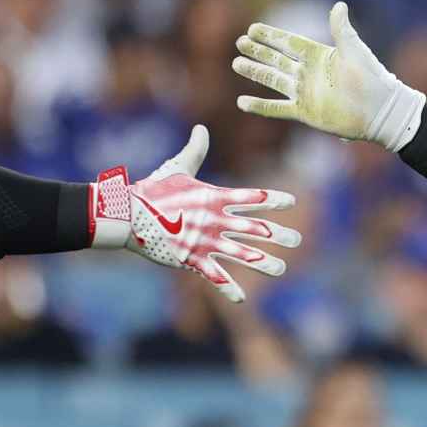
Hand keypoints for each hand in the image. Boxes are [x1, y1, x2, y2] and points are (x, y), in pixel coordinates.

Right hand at [91, 125, 300, 303]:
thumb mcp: (177, 167)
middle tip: (298, 239)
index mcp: (214, 197)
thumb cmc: (153, 190)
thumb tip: (201, 128)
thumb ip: (195, 150)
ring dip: (263, 262)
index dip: (272, 198)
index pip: (251, 196)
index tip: (292, 201)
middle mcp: (215, 220)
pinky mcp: (191, 258)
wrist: (128, 214)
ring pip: (241, 254)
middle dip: (278, 234)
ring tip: (282, 269)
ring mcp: (204, 241)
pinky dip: (228, 288)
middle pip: (254, 228)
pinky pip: (214, 276)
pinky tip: (242, 299)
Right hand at [233, 1, 426, 149]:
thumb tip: (339, 5)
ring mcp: (305, 93)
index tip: (252, 28)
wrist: (380, 111)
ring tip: (237, 64)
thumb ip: (341, 29)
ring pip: (273, 80)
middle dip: (259, 51)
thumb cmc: (371, 78)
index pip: (289, 42)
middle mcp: (309, 73)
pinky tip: (242, 101)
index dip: (271, 36)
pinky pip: (277, 108)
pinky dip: (259, 106)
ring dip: (255, 72)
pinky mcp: (304, 112)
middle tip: (240, 43)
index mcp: (320, 56)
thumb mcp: (354, 50)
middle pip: (277, 60)